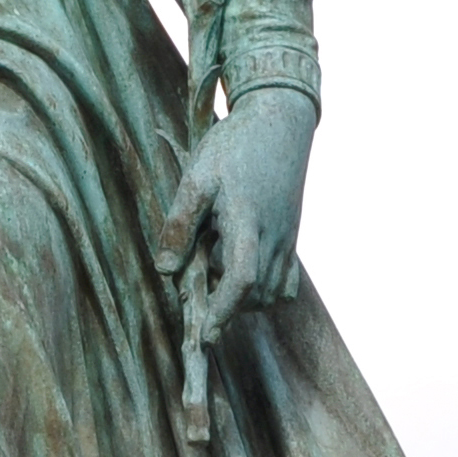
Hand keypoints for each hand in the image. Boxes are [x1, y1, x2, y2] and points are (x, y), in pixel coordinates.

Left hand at [158, 84, 315, 354]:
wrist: (279, 122)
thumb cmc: (233, 146)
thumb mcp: (197, 177)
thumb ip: (181, 224)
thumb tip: (165, 271)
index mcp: (246, 222)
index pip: (240, 280)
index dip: (222, 312)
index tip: (203, 335)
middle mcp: (273, 236)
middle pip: (256, 294)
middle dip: (227, 307)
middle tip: (198, 291)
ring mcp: (287, 238)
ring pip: (272, 292)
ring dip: (245, 299)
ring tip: (216, 273)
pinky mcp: (292, 236)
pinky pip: (286, 282)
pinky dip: (267, 291)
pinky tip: (242, 274)